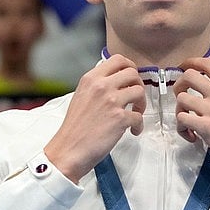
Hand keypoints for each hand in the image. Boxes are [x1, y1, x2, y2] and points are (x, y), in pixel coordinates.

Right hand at [43, 55, 144, 182]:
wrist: (68, 149)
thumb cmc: (74, 128)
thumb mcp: (80, 96)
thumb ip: (96, 86)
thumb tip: (115, 82)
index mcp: (90, 79)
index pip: (117, 59)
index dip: (129, 66)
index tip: (131, 77)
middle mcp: (101, 86)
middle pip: (132, 73)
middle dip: (138, 84)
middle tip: (135, 96)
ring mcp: (112, 101)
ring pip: (140, 91)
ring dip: (142, 103)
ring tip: (135, 113)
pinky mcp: (120, 118)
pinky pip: (139, 117)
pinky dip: (139, 125)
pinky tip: (132, 130)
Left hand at [173, 57, 209, 183]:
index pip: (207, 63)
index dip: (191, 62)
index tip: (184, 67)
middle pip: (188, 75)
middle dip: (179, 85)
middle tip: (182, 97)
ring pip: (181, 98)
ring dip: (180, 111)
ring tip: (188, 122)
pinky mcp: (205, 127)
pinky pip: (181, 119)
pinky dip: (182, 129)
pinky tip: (192, 136)